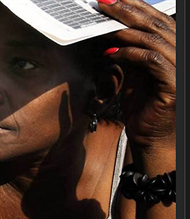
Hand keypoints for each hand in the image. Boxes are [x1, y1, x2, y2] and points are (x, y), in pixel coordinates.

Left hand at [98, 0, 175, 151]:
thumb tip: (111, 31)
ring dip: (125, 31)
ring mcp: (180, 69)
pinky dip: (131, 53)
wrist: (150, 138)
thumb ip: (130, 51)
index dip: (135, 6)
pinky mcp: (174, 84)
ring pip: (153, 39)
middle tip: (104, 3)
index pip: (156, 20)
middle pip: (155, 24)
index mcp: (173, 48)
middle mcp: (181, 54)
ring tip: (104, 27)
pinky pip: (152, 60)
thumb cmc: (144, 106)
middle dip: (127, 11)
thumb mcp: (135, 72)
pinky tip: (112, 52)